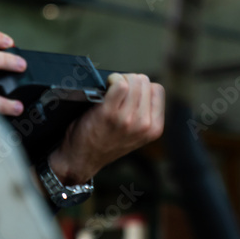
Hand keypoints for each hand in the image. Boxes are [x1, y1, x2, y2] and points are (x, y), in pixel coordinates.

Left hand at [48, 73, 164, 183]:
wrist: (82, 159)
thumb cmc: (104, 142)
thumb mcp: (135, 134)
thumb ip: (143, 113)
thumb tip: (139, 84)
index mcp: (154, 128)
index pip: (157, 90)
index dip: (141, 87)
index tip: (128, 93)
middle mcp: (144, 124)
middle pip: (144, 81)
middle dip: (130, 81)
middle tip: (116, 90)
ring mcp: (128, 119)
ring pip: (133, 80)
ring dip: (119, 79)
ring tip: (109, 89)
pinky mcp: (109, 113)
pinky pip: (119, 83)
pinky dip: (111, 80)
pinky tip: (104, 88)